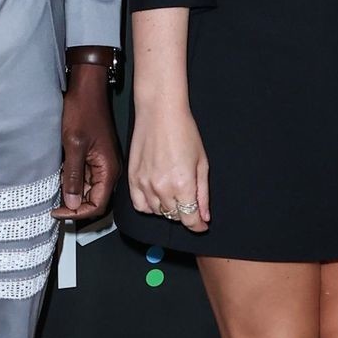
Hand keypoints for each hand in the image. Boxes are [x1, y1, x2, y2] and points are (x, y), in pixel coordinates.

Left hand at [53, 63, 120, 220]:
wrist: (86, 89)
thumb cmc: (83, 111)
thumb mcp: (74, 145)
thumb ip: (74, 176)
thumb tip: (72, 204)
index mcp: (109, 169)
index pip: (97, 205)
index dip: (78, 213)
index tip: (58, 212)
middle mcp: (108, 169)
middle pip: (94, 200)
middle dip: (75, 206)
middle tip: (54, 206)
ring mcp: (101, 163)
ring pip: (88, 190)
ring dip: (72, 194)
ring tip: (54, 194)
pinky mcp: (93, 157)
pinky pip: (85, 177)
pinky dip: (72, 182)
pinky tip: (58, 179)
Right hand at [128, 100, 209, 232]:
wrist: (160, 112)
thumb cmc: (184, 131)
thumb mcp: (202, 163)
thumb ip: (203, 194)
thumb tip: (204, 216)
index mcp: (183, 185)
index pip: (189, 220)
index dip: (198, 225)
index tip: (201, 224)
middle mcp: (162, 188)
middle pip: (174, 217)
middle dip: (185, 214)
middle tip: (189, 202)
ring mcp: (144, 184)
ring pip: (157, 212)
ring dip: (168, 209)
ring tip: (174, 194)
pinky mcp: (132, 178)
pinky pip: (139, 205)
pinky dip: (149, 207)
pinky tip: (157, 197)